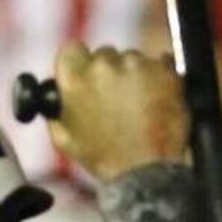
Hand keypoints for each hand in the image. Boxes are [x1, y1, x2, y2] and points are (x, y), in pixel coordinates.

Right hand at [43, 45, 189, 182]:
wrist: (145, 172)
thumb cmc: (103, 158)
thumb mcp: (64, 138)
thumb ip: (57, 108)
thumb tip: (57, 94)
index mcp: (74, 79)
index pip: (72, 49)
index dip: (79, 62)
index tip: (87, 74)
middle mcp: (103, 66)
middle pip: (105, 54)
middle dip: (110, 72)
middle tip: (117, 99)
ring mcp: (136, 65)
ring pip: (133, 59)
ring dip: (135, 76)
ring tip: (139, 107)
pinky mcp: (164, 70)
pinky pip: (160, 64)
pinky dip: (159, 79)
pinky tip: (157, 102)